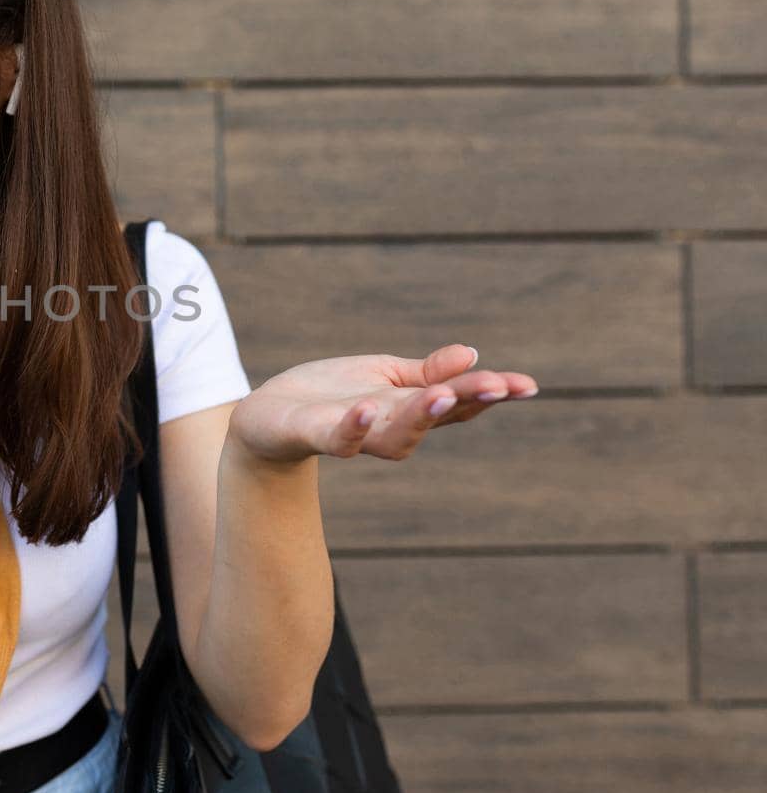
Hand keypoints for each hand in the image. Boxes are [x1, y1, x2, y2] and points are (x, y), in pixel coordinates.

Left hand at [226, 343, 538, 466]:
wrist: (267, 417)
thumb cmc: (331, 396)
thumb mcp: (383, 376)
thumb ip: (426, 372)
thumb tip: (472, 355)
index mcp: (408, 407)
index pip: (456, 401)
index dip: (490, 394)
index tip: (525, 385)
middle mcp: (389, 426)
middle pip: (435, 418)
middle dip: (466, 401)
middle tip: (497, 386)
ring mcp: (355, 434)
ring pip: (395, 436)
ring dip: (419, 417)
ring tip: (440, 395)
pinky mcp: (316, 434)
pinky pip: (339, 438)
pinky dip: (354, 427)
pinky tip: (366, 408)